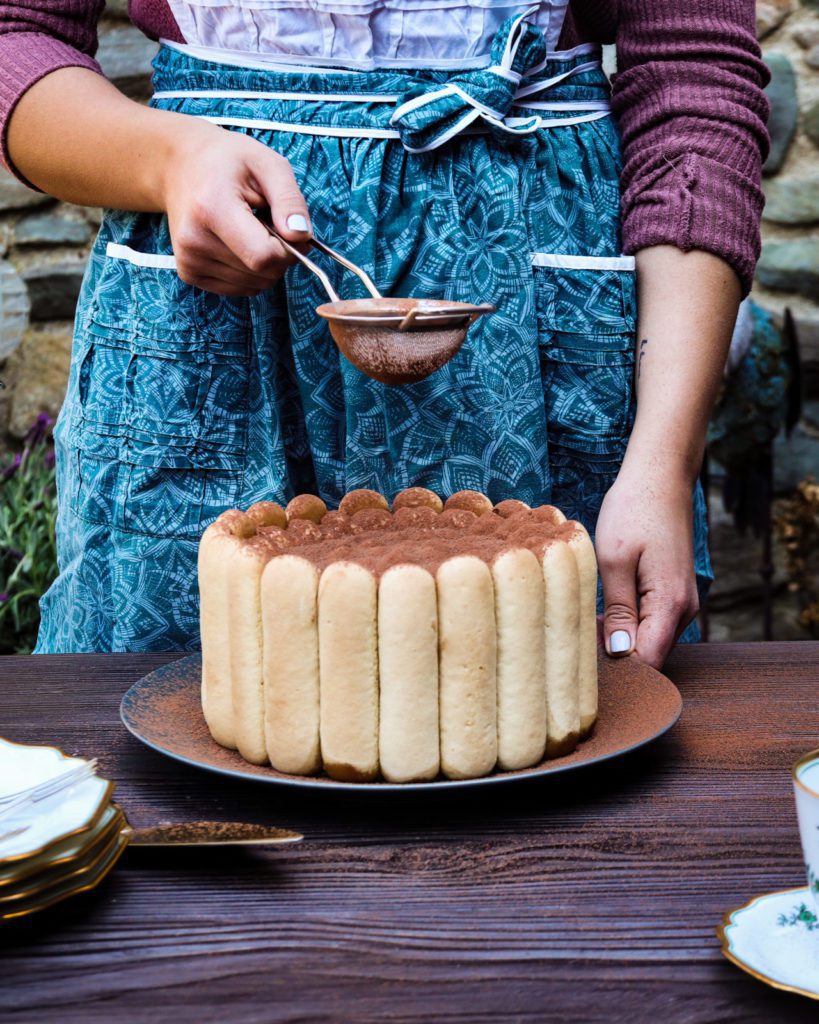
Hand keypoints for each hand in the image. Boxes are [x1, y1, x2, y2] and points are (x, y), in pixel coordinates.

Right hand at [162, 120, 310, 295]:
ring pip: (254, 285)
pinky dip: (249, 271)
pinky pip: (240, 288)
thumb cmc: (229, 163)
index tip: (289, 230)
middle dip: (278, 255)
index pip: (264, 257)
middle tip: (267, 223)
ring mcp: (188, 260)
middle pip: (262, 274)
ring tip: (248, 229)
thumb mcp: (268, 165)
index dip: (289, 250)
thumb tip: (301, 237)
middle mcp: (194, 240)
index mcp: (212, 209)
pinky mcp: (189, 274)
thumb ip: (289, 201)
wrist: (182, 166)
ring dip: (263, 263)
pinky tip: (237, 243)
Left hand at [594, 462, 699, 669]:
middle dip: (614, 657)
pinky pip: (649, 622)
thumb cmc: (635, 510)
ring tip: (581, 629)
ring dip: (618, 639)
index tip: (581, 669)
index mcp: (670, 605)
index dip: (618, 672)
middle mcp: (683, 610)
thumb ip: (619, 610)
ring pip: (648, 639)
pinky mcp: (672, 593)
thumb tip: (621, 654)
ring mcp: (680, 602)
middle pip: (649, 655)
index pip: (648, 662)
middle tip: (572, 648)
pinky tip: (600, 613)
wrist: (660, 477)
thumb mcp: (615, 559)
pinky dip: (625, 623)